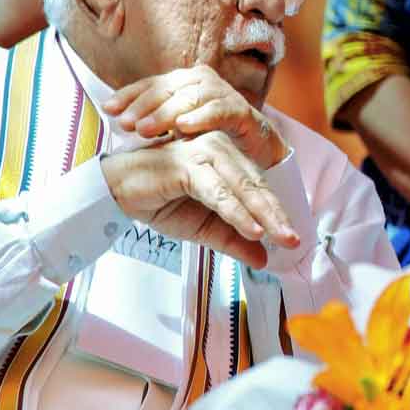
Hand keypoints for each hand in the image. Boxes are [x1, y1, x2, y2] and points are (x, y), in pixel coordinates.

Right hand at [100, 130, 298, 268]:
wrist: (114, 193)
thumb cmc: (160, 202)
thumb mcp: (202, 228)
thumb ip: (232, 240)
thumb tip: (264, 260)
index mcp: (227, 159)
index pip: (258, 187)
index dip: (277, 213)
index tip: (294, 239)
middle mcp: (219, 149)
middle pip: (256, 185)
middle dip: (277, 215)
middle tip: (294, 240)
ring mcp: (203, 152)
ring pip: (241, 187)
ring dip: (262, 214)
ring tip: (281, 237)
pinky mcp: (186, 164)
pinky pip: (217, 191)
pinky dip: (236, 211)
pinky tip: (252, 229)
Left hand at [103, 65, 286, 169]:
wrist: (253, 151)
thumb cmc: (210, 138)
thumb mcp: (176, 130)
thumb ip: (153, 123)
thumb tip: (116, 121)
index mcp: (183, 83)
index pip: (151, 84)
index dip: (129, 94)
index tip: (108, 109)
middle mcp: (202, 81)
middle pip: (167, 88)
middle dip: (143, 106)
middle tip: (126, 124)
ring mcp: (223, 93)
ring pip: (190, 97)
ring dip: (166, 113)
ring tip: (146, 130)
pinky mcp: (242, 110)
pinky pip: (219, 109)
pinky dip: (200, 117)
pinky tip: (182, 128)